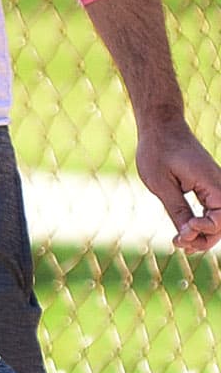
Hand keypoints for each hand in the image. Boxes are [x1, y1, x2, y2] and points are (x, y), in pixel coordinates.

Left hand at [135, 117, 220, 253]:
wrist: (160, 127)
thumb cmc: (158, 151)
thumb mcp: (162, 185)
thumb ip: (178, 210)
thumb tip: (188, 234)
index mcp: (213, 183)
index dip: (205, 231)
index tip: (182, 232)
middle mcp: (220, 185)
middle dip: (204, 238)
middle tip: (178, 244)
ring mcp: (215, 186)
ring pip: (218, 218)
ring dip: (202, 233)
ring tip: (179, 242)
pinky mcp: (207, 186)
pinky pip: (211, 210)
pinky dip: (200, 223)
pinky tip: (183, 232)